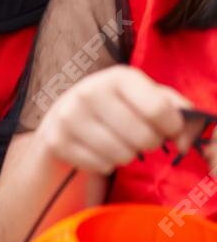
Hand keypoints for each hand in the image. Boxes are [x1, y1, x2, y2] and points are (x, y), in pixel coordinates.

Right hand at [35, 65, 192, 175]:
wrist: (66, 114)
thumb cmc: (120, 105)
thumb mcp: (149, 96)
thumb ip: (178, 111)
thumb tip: (185, 140)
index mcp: (117, 76)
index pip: (158, 109)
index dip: (171, 126)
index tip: (167, 128)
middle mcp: (88, 91)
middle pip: (142, 136)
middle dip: (149, 143)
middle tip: (141, 137)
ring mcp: (68, 116)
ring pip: (121, 155)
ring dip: (128, 155)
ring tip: (120, 143)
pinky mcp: (56, 141)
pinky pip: (100, 165)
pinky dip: (106, 164)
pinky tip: (99, 150)